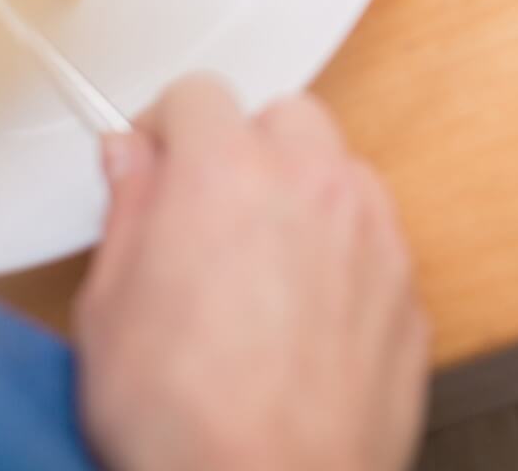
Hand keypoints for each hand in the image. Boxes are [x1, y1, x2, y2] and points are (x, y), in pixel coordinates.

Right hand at [74, 77, 428, 470]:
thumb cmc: (186, 422)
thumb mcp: (108, 309)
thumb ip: (128, 211)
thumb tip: (131, 161)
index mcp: (226, 174)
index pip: (199, 95)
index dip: (168, 129)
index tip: (156, 164)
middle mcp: (313, 185)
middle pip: (285, 118)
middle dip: (246, 149)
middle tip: (209, 210)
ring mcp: (372, 234)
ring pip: (341, 171)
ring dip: (304, 196)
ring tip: (261, 266)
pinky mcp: (408, 289)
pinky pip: (376, 238)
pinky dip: (345, 254)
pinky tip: (306, 313)